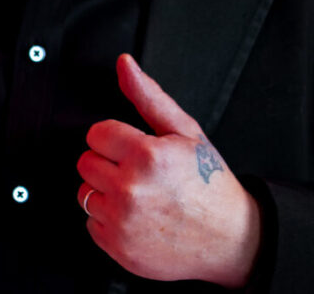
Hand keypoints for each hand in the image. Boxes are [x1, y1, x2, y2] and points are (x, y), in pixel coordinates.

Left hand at [77, 54, 260, 287]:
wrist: (228, 237)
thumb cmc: (208, 182)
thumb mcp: (184, 129)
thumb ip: (147, 95)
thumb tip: (125, 65)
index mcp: (146, 155)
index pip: (96, 134)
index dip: (114, 137)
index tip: (130, 146)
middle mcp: (130, 189)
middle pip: (86, 162)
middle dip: (108, 162)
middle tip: (137, 170)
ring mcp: (123, 222)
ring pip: (85, 193)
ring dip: (105, 191)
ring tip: (137, 193)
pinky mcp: (119, 248)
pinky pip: (91, 224)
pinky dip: (108, 219)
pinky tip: (135, 215)